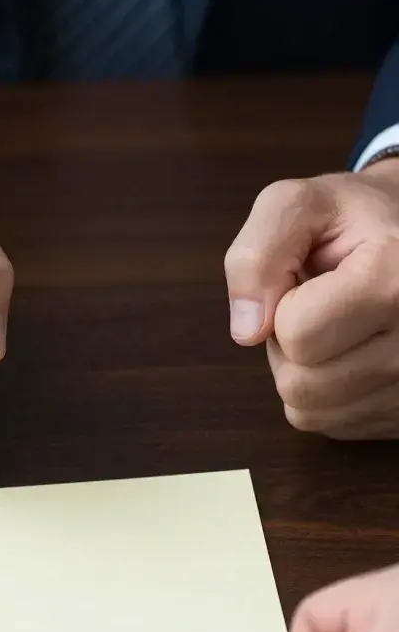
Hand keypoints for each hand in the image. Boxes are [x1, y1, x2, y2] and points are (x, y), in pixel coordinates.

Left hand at [224, 159, 398, 437]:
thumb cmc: (355, 221)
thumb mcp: (300, 206)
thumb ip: (257, 254)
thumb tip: (247, 330)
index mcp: (396, 281)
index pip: (297, 334)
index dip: (283, 304)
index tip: (313, 278)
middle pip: (300, 384)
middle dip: (290, 345)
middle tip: (321, 305)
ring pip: (310, 412)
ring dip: (303, 372)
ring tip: (336, 328)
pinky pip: (331, 425)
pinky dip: (325, 395)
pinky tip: (351, 354)